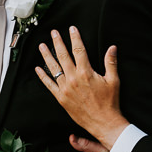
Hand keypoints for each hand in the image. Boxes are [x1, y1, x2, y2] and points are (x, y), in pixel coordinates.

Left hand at [36, 26, 128, 149]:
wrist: (104, 123)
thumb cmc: (110, 102)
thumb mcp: (113, 81)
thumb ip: (111, 63)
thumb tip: (112, 48)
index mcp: (86, 72)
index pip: (79, 50)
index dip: (75, 37)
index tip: (72, 29)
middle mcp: (73, 79)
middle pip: (63, 56)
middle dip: (58, 42)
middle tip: (53, 33)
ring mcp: (65, 88)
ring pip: (54, 68)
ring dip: (47, 55)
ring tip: (42, 46)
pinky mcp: (61, 98)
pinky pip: (49, 85)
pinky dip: (43, 76)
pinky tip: (38, 69)